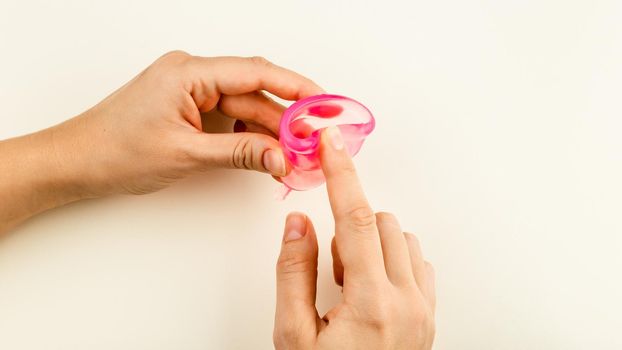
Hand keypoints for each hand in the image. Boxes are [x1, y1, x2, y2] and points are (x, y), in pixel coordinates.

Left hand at [0, 52, 322, 231]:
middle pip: (254, 91)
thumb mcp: (186, 154)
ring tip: (292, 155)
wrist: (76, 162)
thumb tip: (282, 157)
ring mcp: (190, 90)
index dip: (295, 88)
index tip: (324, 103)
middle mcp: (192, 73)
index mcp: (188, 72)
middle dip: (285, 118)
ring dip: (268, 130)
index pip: (256, 73)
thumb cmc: (116, 152)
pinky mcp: (188, 106)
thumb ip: (240, 152)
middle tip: (312, 143)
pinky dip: (248, 134)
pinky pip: (229, 115)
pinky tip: (265, 152)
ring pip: (244, 105)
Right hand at [273, 126, 435, 348]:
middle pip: (383, 223)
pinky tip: (371, 286)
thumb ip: (293, 273)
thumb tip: (299, 224)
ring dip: (372, 244)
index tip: (331, 142)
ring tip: (348, 284)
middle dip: (351, 228)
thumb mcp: (293, 336)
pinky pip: (417, 262)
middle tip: (330, 267)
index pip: (357, 219)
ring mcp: (424, 310)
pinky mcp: (429, 315)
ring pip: (404, 239)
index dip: (342, 173)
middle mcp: (407, 303)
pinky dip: (393, 259)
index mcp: (370, 305)